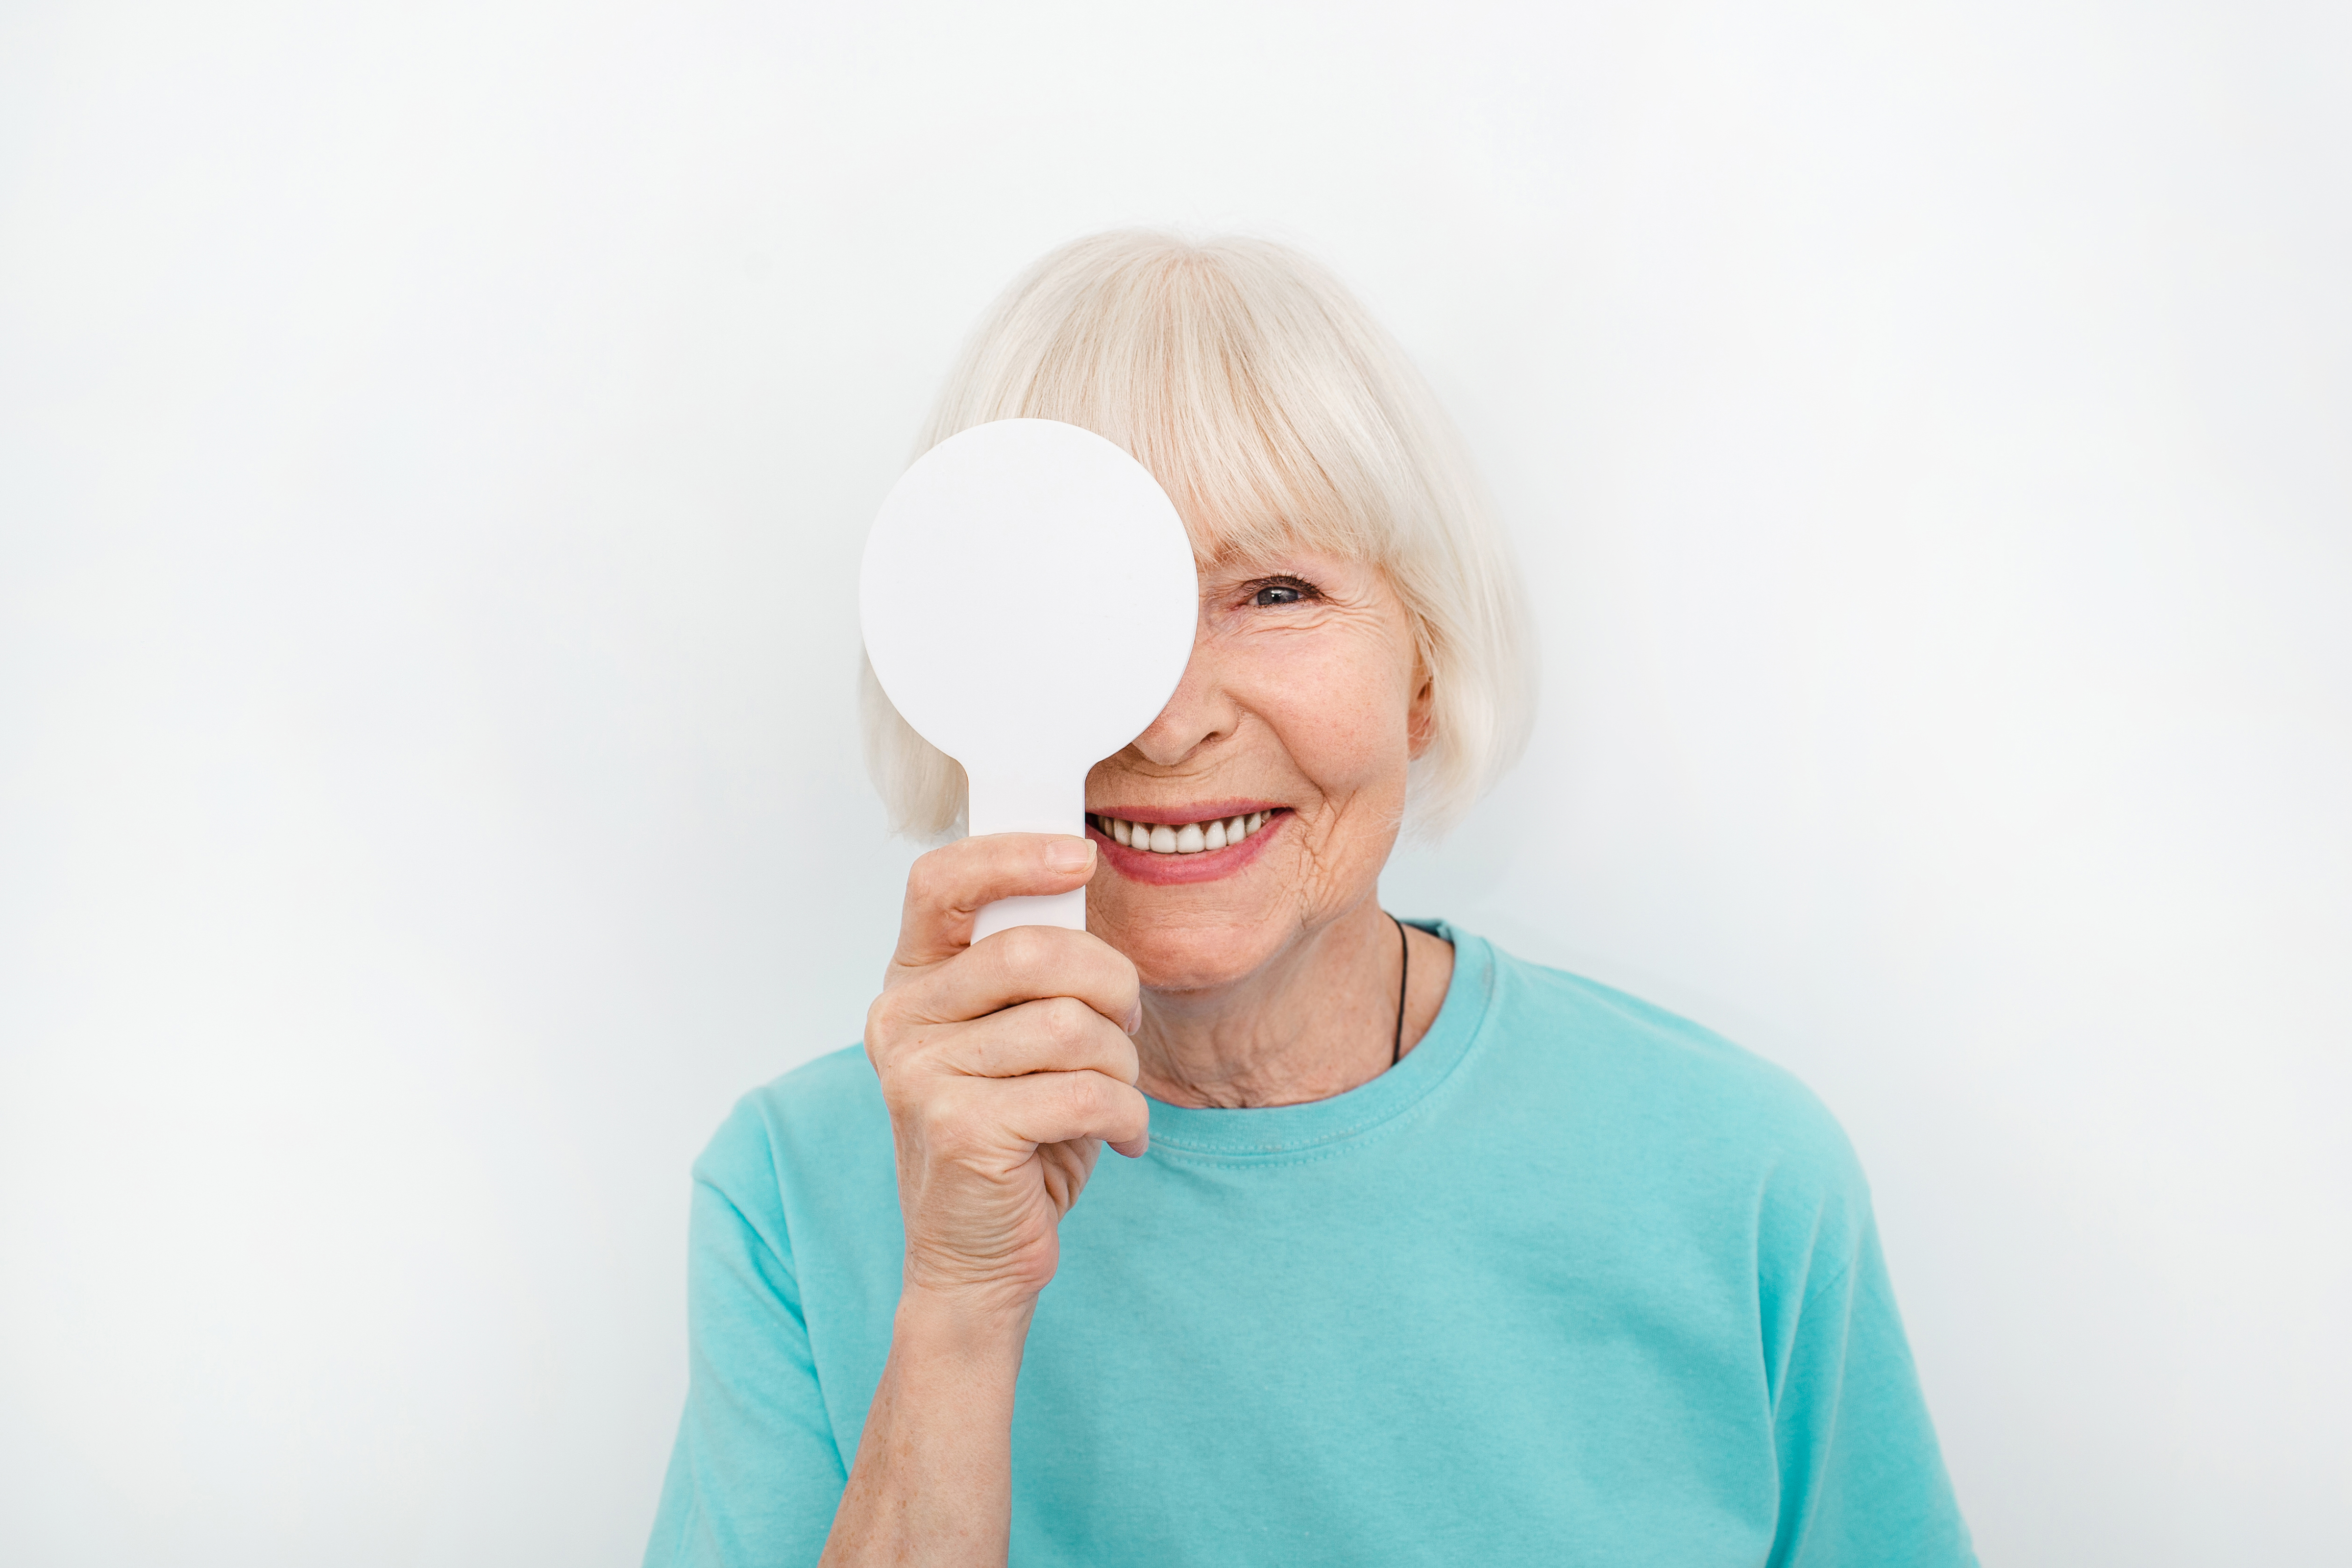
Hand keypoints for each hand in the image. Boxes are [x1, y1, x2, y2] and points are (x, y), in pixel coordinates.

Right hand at [864, 833, 1150, 1321]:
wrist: (978, 1260)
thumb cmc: (1015, 1137)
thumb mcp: (1017, 1038)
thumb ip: (1032, 970)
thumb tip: (1079, 877)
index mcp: (911, 984)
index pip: (939, 882)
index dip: (1013, 856)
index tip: (1081, 857)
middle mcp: (902, 1022)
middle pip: (1032, 950)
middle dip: (1111, 982)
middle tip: (1128, 1027)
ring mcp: (922, 1076)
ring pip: (1070, 1025)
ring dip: (1121, 1064)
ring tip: (1117, 1096)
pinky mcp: (961, 1131)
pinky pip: (1083, 1093)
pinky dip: (1126, 1116)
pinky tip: (1121, 1138)